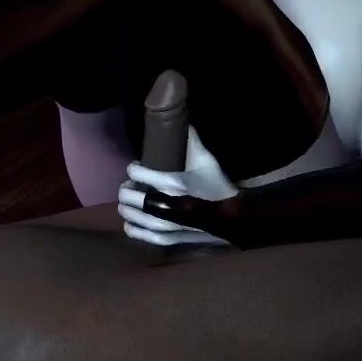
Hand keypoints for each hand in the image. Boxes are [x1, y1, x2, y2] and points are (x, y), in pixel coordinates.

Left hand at [117, 127, 240, 245]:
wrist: (235, 217)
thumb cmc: (218, 185)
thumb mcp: (206, 160)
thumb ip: (190, 140)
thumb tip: (181, 121)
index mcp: (173, 183)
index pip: (136, 173)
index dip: (134, 168)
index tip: (138, 167)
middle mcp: (165, 204)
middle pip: (130, 195)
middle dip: (128, 187)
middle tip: (134, 184)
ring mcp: (166, 225)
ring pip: (131, 215)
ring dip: (126, 206)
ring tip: (131, 201)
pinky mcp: (169, 239)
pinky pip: (141, 235)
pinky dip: (132, 228)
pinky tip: (132, 222)